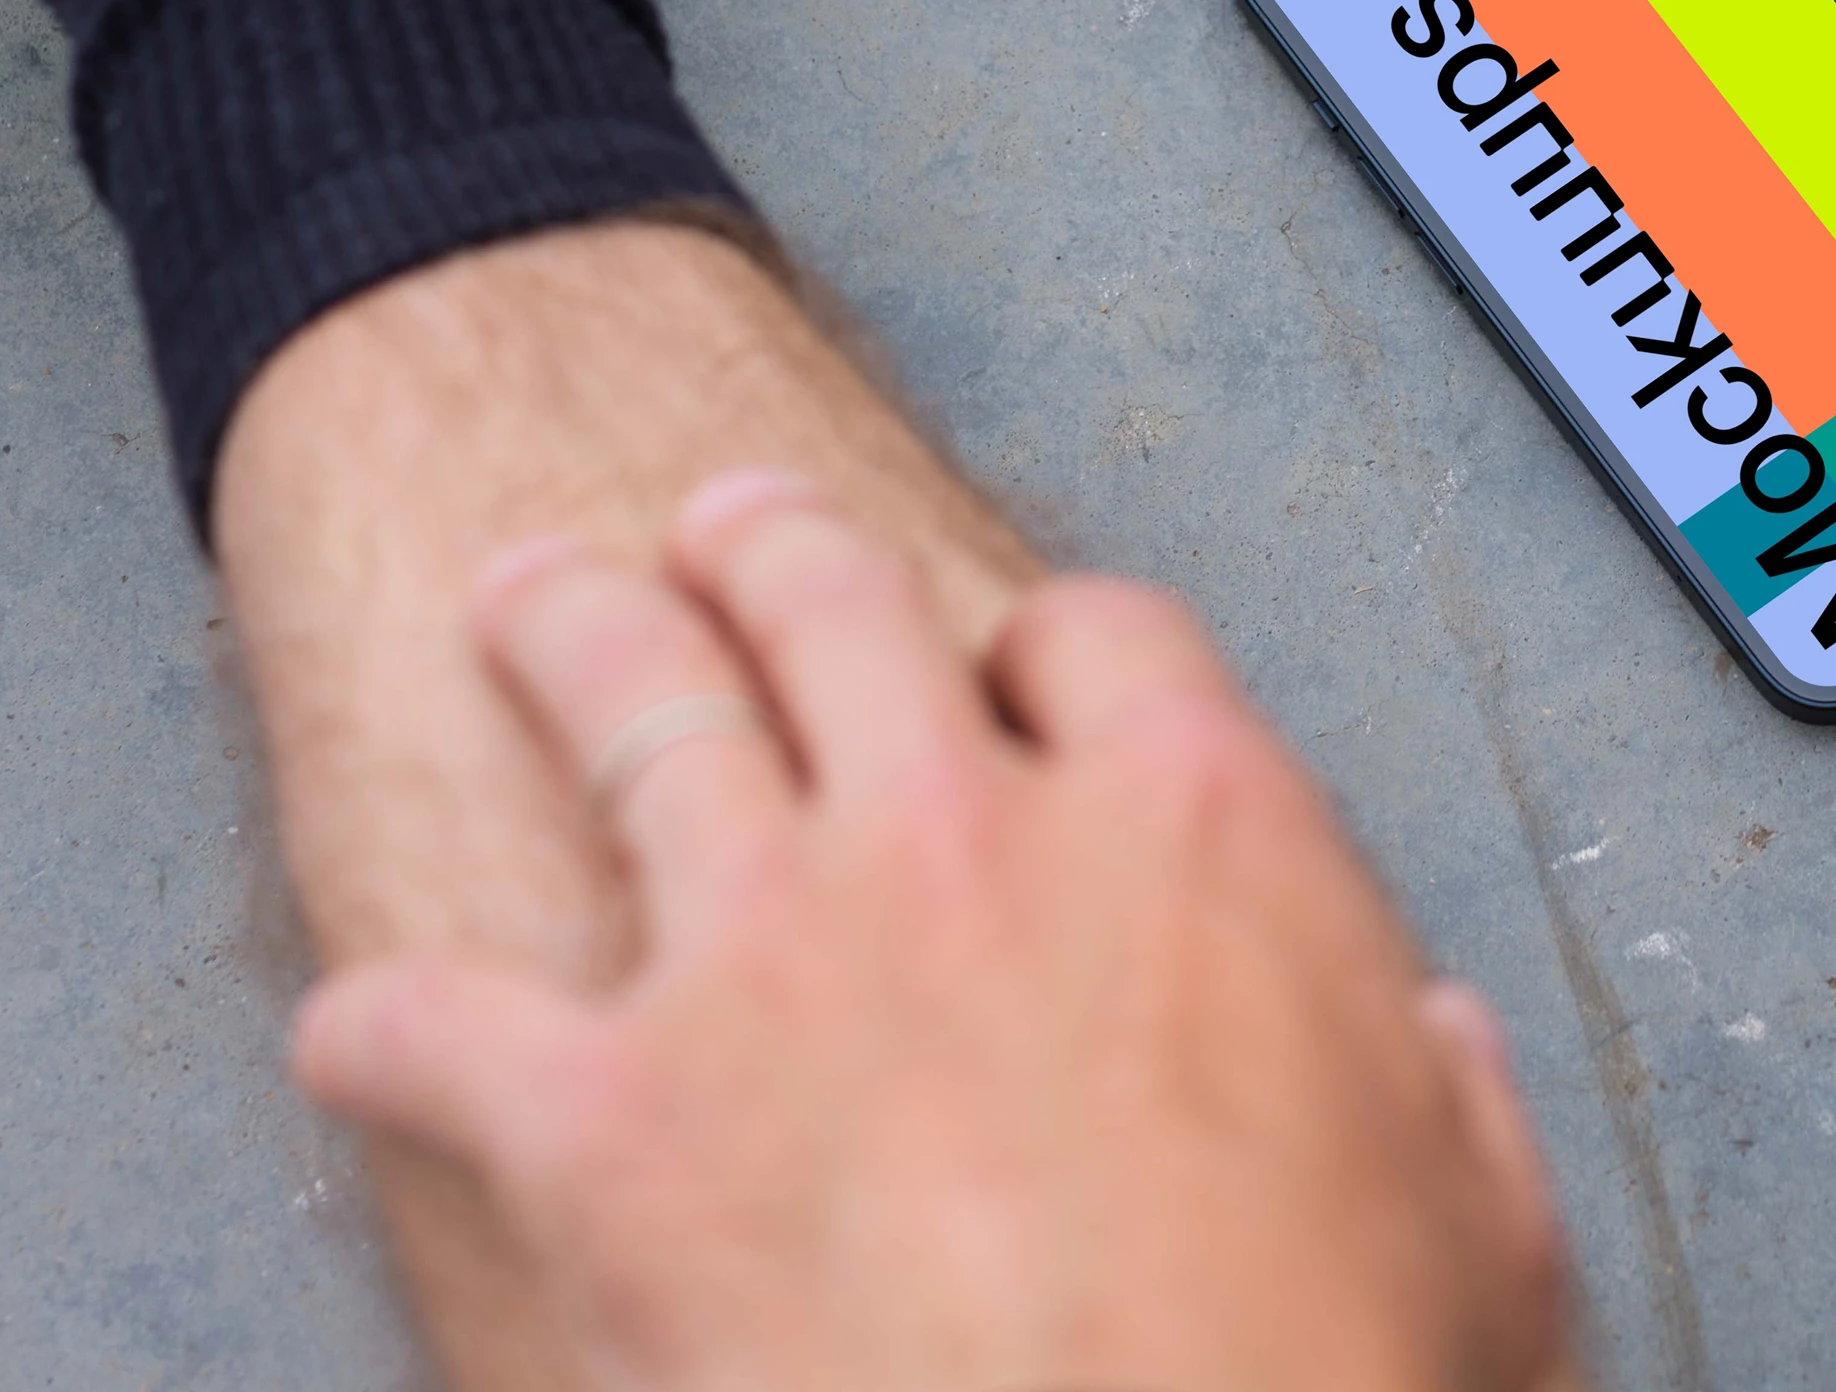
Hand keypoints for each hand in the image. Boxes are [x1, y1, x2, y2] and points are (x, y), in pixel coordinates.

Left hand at [291, 474, 1576, 1391]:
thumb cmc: (1325, 1389)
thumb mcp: (1484, 1220)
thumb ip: (1435, 1087)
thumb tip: (1424, 1046)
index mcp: (1198, 840)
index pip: (1100, 640)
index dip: (1045, 640)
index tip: (1013, 659)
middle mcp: (972, 840)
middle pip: (836, 607)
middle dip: (768, 550)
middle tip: (725, 530)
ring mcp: (774, 958)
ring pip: (636, 709)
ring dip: (569, 636)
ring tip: (526, 602)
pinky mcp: (612, 1125)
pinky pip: (446, 1027)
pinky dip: (384, 1028)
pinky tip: (351, 1032)